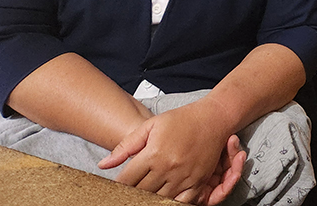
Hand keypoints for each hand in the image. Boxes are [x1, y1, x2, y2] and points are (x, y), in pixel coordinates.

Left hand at [98, 99, 244, 203]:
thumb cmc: (181, 119)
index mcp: (154, 153)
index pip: (127, 180)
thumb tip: (103, 165)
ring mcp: (184, 176)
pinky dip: (170, 201)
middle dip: (132, 193)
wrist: (214, 118)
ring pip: (159, 199)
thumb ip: (126, 146)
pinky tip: (164, 196)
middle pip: (141, 192)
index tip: (116, 186)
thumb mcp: (150, 126)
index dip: (118, 185)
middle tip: (129, 191)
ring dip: (149, 198)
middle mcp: (168, 167)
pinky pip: (181, 201)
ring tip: (145, 193)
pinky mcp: (198, 181)